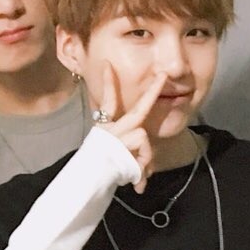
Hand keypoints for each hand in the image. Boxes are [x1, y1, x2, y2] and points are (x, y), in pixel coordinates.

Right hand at [94, 66, 166, 192]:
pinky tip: (136, 183)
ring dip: (144, 158)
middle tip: (162, 76)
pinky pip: (141, 153)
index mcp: (105, 131)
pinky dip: (141, 168)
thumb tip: (143, 182)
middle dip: (152, 92)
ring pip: (142, 136)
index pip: (107, 103)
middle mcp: (110, 131)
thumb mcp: (116, 166)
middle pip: (137, 110)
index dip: (108, 83)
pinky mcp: (120, 145)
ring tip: (138, 179)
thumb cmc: (98, 176)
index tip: (108, 65)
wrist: (87, 184)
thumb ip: (131, 167)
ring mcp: (115, 137)